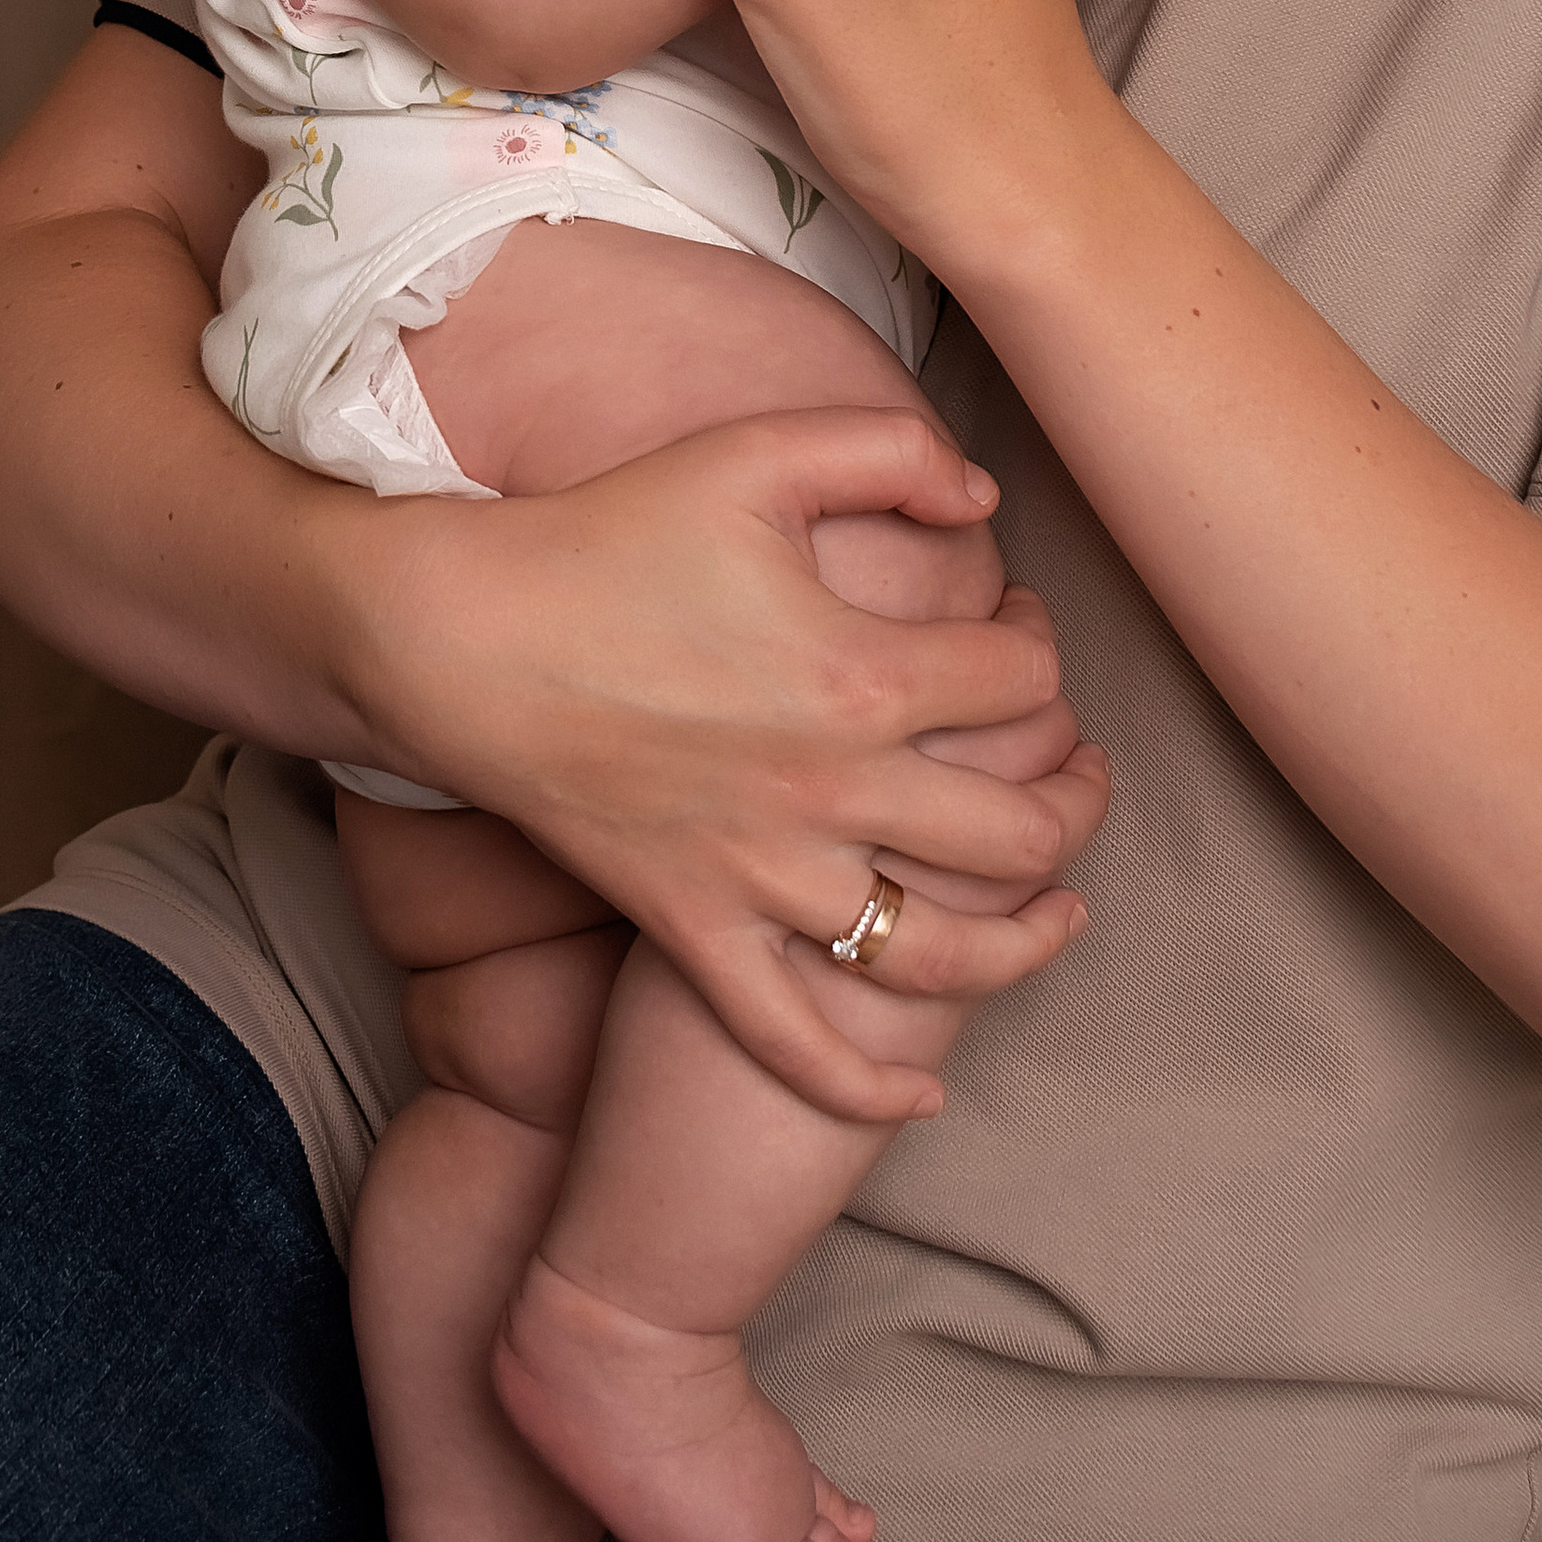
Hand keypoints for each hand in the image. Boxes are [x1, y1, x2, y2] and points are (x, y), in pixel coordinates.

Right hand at [363, 404, 1109, 1120]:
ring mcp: (763, 875)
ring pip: (941, 959)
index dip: (1042, 654)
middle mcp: (831, 789)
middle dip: (1078, 805)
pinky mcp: (693, 929)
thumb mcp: (754, 451)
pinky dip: (867, 1089)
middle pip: (1020, 833)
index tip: (1019, 636)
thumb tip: (985, 497)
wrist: (461, 635)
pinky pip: (795, 1042)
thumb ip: (888, 449)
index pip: (1024, 686)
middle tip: (1081, 772)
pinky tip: (923, 1092)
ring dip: (1025, 946)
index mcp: (860, 672)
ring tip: (1062, 914)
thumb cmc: (607, 533)